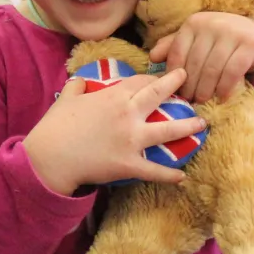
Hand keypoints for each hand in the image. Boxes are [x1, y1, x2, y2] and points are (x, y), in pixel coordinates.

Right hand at [23, 68, 206, 193]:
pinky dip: (169, 175)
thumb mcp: (66, 98)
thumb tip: (79, 80)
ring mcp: (131, 139)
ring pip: (167, 130)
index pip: (140, 81)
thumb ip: (77, 87)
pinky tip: (183, 176)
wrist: (51, 156)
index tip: (160, 77)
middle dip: (176, 84)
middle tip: (189, 79)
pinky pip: (154, 170)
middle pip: (158, 95)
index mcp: (113, 96)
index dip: (153, 78)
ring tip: (202, 124)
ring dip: (187, 126)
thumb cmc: (56, 126)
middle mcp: (128, 114)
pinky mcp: (129, 163)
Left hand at [147, 11, 253, 103]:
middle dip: (190, 86)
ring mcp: (233, 32)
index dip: (174, 76)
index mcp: (194, 22)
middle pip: (194, 63)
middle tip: (189, 100)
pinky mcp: (251, 45)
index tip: (175, 91)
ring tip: (202, 100)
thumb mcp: (196, 41)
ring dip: (206, 89)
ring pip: (212, 69)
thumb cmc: (219, 43)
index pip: (177, 53)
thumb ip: (174, 46)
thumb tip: (152, 57)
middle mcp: (213, 23)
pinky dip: (225, 87)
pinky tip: (222, 97)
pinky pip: (233, 71)